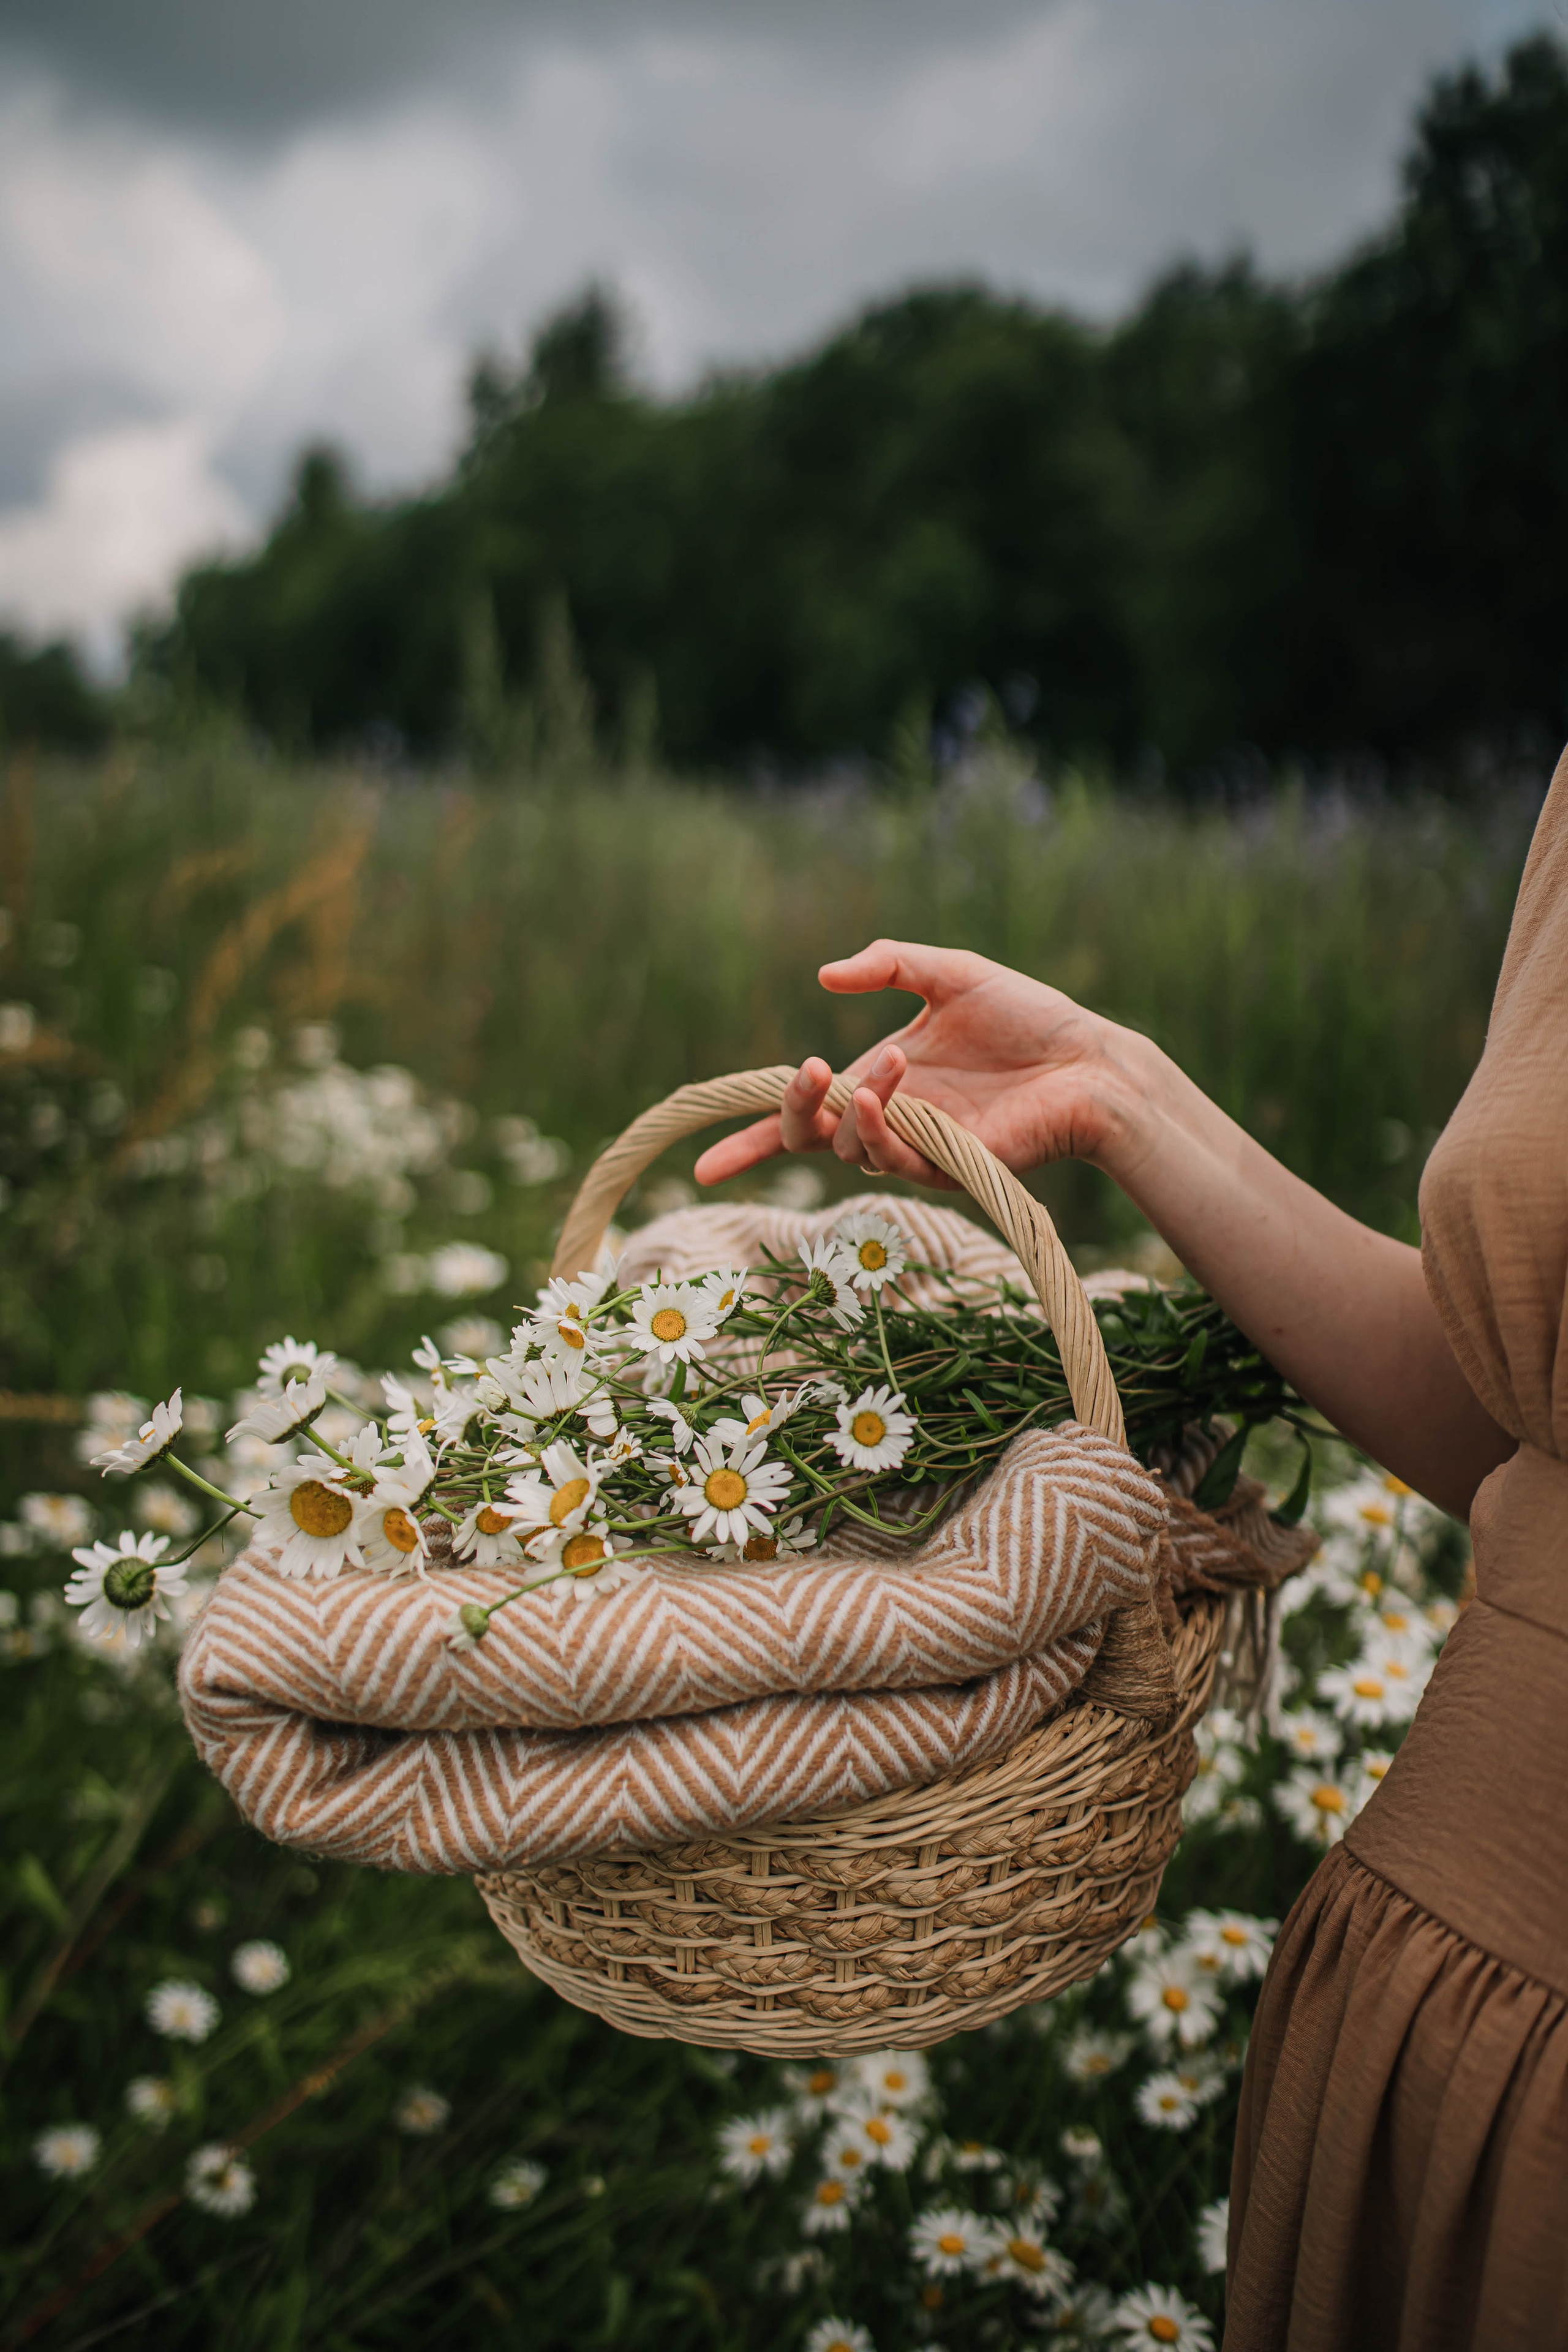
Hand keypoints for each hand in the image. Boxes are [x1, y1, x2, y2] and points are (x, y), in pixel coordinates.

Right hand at [694, 940, 1146, 1188]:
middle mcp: (890, 1120)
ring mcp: (918, 1149)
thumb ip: (887, 964)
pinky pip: (895, 1161)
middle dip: (792, 1110)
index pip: (803, 1115)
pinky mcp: (949, 1169)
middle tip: (807, 1071)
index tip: (704, 1162)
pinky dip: (878, 1131)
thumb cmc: (1028, 1018)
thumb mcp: (948, 972)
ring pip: (851, 1148)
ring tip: (885, 1064)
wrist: (1090, 1059)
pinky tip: (884, 1096)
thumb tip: (824, 974)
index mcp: (879, 1079)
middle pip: (811, 1137)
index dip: (751, 1138)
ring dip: (853, 1105)